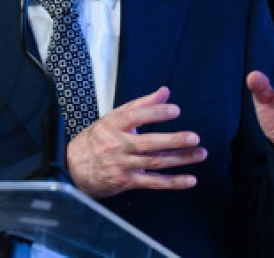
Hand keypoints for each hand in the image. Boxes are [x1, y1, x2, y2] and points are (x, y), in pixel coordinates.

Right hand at [66, 86, 206, 198]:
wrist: (74, 168)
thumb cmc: (96, 140)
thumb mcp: (113, 118)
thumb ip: (140, 104)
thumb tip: (164, 92)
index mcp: (113, 124)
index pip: (135, 115)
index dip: (155, 112)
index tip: (174, 110)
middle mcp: (117, 145)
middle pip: (147, 142)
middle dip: (172, 140)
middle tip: (193, 137)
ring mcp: (122, 164)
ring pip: (154, 162)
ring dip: (180, 159)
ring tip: (200, 153)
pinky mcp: (127, 181)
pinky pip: (153, 182)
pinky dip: (173, 182)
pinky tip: (189, 179)